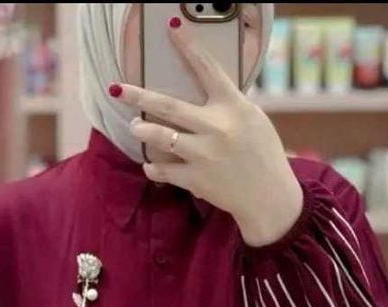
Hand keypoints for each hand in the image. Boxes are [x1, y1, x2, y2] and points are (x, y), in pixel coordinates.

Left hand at [114, 20, 303, 246]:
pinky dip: (153, 167)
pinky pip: (163, 170)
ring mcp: (204, 155)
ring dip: (142, 129)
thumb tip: (203, 92)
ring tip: (135, 126)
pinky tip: (150, 164)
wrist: (270, 197)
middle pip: (169, 106)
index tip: (171, 26)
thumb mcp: (253, 120)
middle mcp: (216, 127)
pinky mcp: (196, 180)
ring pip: (161, 136)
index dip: (188, 45)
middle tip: (118, 89)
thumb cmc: (263, 155)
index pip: (207, 68)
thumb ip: (228, 105)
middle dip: (138, 95)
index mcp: (233, 107)